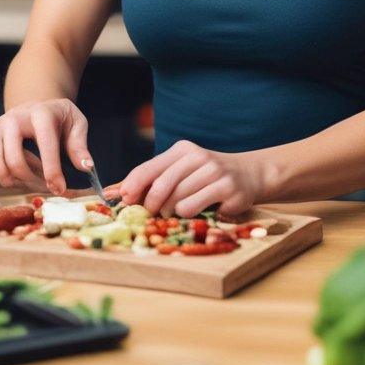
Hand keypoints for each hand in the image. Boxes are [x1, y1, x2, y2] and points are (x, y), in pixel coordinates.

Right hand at [0, 99, 90, 195]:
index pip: (45, 145)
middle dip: (30, 180)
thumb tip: (85, 167)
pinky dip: (9, 175)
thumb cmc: (59, 116)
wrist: (37, 104)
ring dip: (18, 180)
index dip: (52, 170)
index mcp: (41, 113)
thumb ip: (79, 146)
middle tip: (45, 188)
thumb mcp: (77, 124)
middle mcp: (15, 118)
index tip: (59, 189)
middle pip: (15, 159)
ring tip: (35, 182)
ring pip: (1, 164)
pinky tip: (24, 174)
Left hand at [117, 140, 264, 217]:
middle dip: (149, 205)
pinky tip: (197, 211)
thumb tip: (114, 191)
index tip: (122, 200)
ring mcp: (214, 171)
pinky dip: (188, 214)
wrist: (249, 174)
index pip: (149, 167)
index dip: (132, 185)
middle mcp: (198, 156)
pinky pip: (194, 207)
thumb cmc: (207, 177)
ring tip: (175, 212)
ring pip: (177, 200)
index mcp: (182, 150)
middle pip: (161, 186)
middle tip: (149, 214)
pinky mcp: (227, 188)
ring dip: (170, 212)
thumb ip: (153, 179)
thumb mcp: (182, 170)